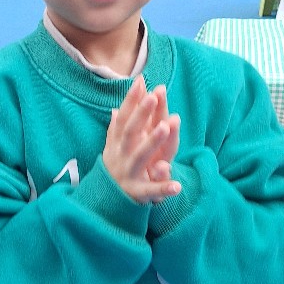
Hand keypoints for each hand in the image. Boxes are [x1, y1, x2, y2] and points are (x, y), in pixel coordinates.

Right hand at [103, 78, 181, 203]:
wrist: (104, 202)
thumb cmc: (115, 167)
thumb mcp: (113, 147)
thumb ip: (117, 127)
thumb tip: (116, 108)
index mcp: (118, 143)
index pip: (124, 117)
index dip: (131, 100)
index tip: (140, 82)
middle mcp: (122, 155)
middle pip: (131, 132)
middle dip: (142, 114)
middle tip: (154, 96)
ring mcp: (129, 173)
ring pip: (140, 156)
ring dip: (152, 141)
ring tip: (165, 126)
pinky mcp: (138, 192)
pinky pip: (152, 191)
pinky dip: (164, 189)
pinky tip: (178, 186)